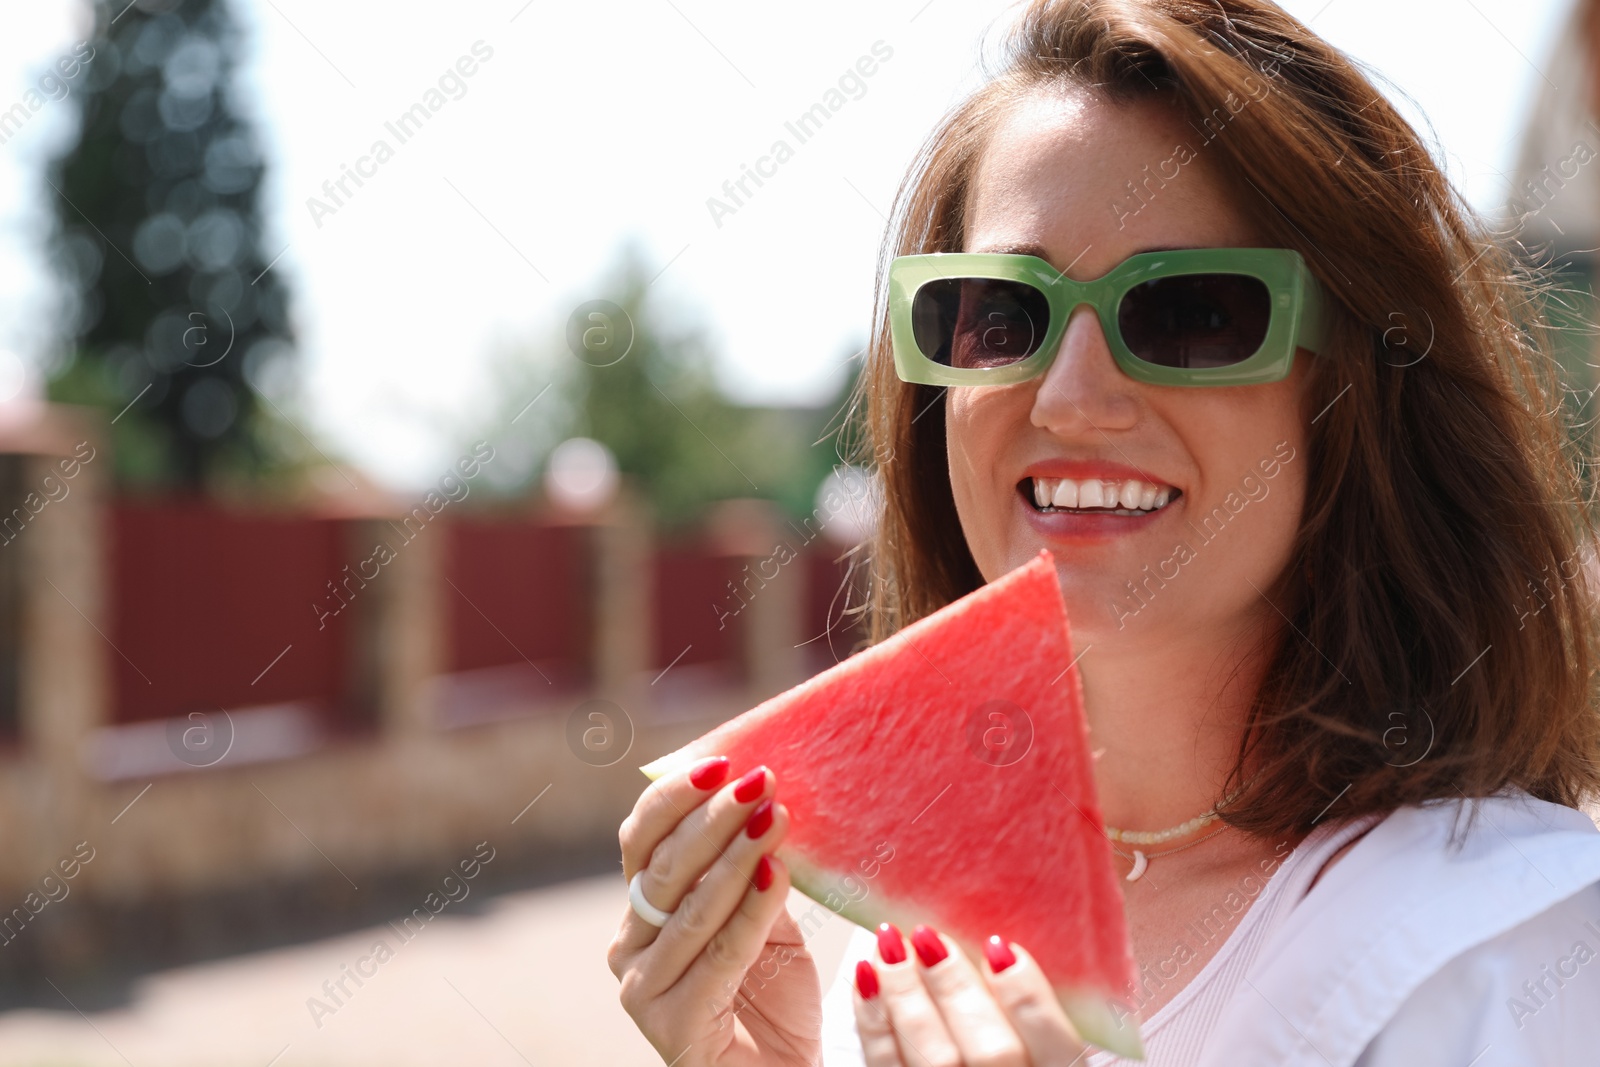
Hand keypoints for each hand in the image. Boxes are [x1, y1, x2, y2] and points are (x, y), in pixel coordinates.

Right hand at [608, 758, 820, 1066]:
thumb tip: (768, 794)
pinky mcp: (670, 1023)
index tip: (721, 761)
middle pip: (663, 867)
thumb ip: (751, 867)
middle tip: (759, 781)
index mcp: (641, 909)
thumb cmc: (772, 993)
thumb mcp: (762, 915)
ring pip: (689, 908)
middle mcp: (629, 945)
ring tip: (775, 818)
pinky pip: (718, 955)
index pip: (641, 839)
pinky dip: (750, 912)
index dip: (674, 796)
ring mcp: (642, 987)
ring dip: (736, 857)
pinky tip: (775, 875)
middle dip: (713, 818)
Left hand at [854, 924, 1086, 1066]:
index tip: (1000, 947)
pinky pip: (885, 1066)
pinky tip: (868, 976)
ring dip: (907, 994)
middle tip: (927, 937)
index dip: (1031, 999)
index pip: (1058, 1047)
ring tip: (891, 943)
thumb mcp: (1037, 1036)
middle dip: (955, 987)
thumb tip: (1001, 943)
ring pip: (933, 1057)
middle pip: (990, 1051)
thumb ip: (1031, 1007)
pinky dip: (874, 1020)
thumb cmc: (1003, 1048)